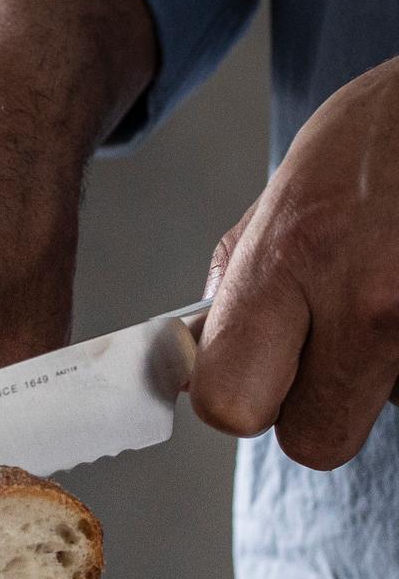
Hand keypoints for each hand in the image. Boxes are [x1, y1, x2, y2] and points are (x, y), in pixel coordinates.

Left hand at [190, 58, 398, 468]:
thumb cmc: (382, 138)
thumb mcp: (286, 194)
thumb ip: (239, 288)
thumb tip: (200, 364)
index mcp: (295, 258)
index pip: (231, 405)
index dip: (238, 397)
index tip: (251, 372)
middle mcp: (372, 298)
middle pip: (316, 440)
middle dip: (316, 404)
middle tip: (331, 342)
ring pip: (382, 409)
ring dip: (378, 370)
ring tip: (389, 288)